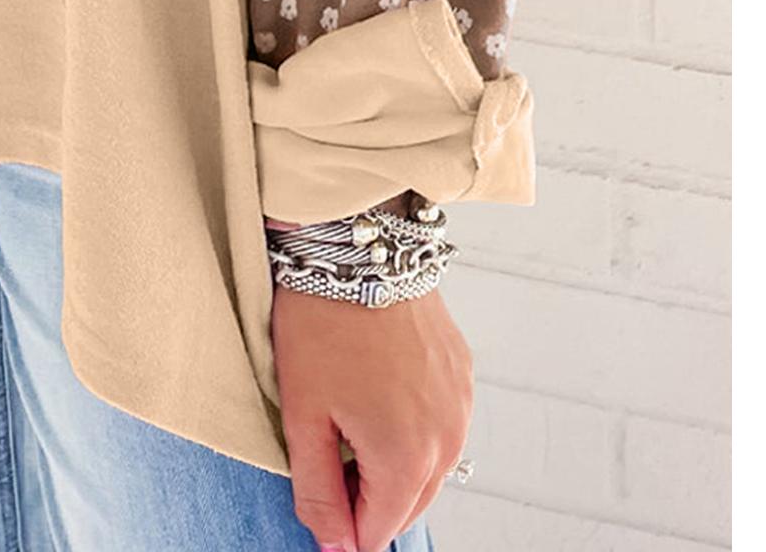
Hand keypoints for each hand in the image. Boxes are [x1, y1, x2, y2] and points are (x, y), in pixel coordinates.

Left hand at [271, 281, 471, 551]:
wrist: (356, 245)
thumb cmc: (322, 322)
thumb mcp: (302, 415)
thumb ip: (317, 492)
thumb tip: (335, 546)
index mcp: (407, 458)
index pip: (377, 531)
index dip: (340, 518)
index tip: (317, 479)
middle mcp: (448, 438)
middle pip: (408, 505)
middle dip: (367, 494)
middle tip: (327, 445)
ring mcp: (461, 404)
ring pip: (428, 467)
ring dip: (392, 461)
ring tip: (350, 412)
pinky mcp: (463, 373)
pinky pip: (441, 425)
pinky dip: (413, 426)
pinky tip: (378, 389)